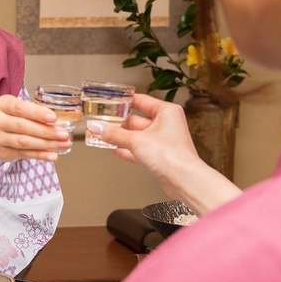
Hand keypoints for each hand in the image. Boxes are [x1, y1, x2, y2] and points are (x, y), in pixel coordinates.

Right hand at [0, 95, 69, 161]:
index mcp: (2, 104)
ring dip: (46, 144)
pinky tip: (52, 155)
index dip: (37, 113)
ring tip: (63, 144)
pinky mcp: (3, 153)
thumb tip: (57, 119)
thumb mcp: (14, 107)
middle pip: (23, 127)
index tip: (53, 118)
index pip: (19, 108)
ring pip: (24, 142)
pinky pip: (24, 154)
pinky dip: (40, 155)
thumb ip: (32, 110)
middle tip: (64, 134)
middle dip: (46, 131)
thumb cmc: (7, 117)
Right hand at [85, 93, 203, 199]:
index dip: (124, 101)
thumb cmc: (172, 156)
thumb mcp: (136, 140)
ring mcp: (163, 141)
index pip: (141, 101)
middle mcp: (167, 124)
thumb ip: (114, 134)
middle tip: (101, 123)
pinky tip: (113, 148)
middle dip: (118, 124)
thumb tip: (97, 127)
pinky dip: (126, 149)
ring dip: (120, 138)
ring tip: (102, 136)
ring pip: (136, 136)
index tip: (110, 100)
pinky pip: (139, 149)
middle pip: (136, 120)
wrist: (183, 181)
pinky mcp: (159, 156)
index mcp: (167, 112)